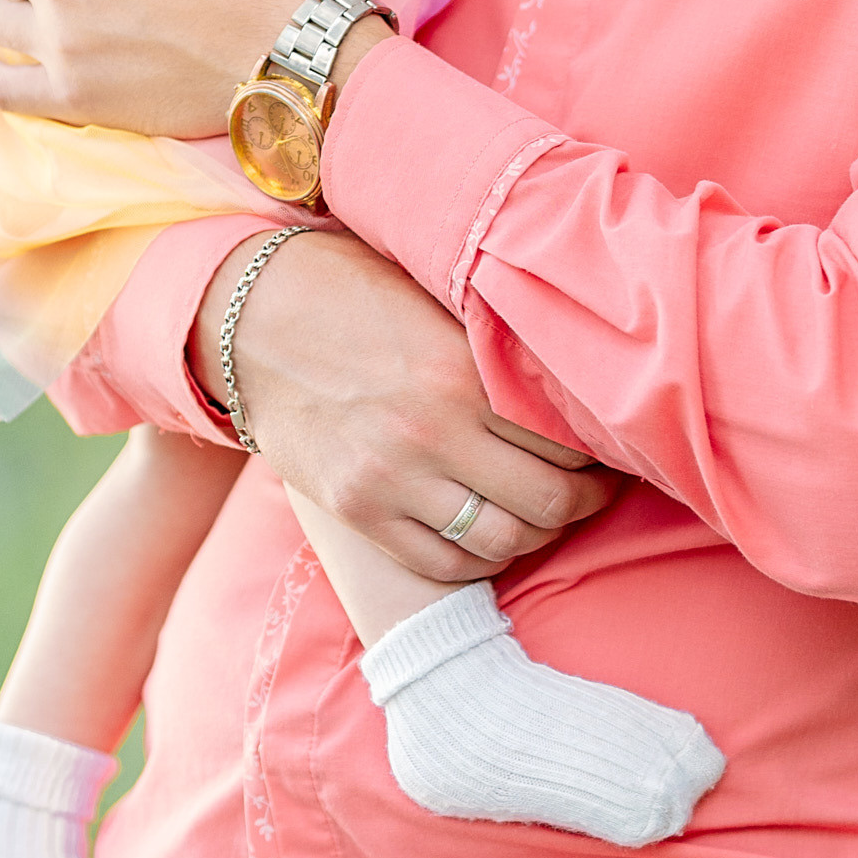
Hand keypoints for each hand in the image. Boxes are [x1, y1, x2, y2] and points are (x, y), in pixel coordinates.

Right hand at [200, 231, 620, 582]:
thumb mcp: (434, 301)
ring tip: (542, 518)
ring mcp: (393, 478)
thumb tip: (571, 378)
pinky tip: (486, 535)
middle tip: (591, 493)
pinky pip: (441, 562)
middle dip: (584, 504)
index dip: (600, 452)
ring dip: (535, 537)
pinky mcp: (358, 510)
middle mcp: (434, 431)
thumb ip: (494, 347)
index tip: (606, 449)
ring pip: (502, 542)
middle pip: (549, 501)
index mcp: (464, 372)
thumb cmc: (354, 294)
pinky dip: (477, 560)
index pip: (567, 438)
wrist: (252, 316)